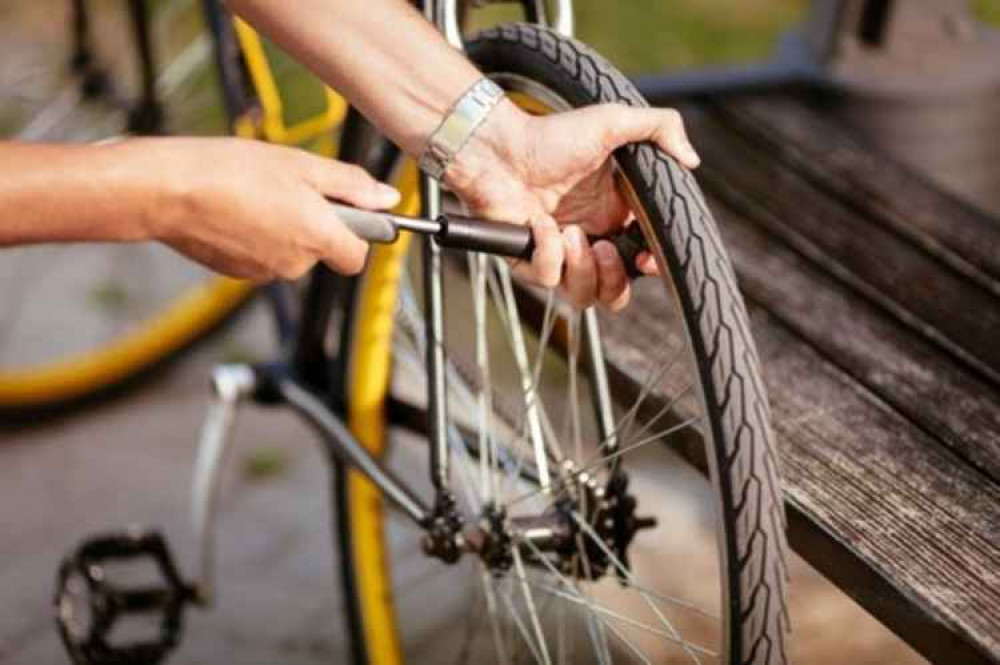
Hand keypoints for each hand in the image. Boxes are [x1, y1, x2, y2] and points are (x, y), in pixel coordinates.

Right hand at [141, 138, 398, 281]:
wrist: (167, 190)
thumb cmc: (229, 171)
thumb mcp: (301, 165)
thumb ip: (350, 184)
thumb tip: (387, 199)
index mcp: (318, 238)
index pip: (356, 256)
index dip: (355, 232)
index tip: (345, 210)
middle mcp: (295, 264)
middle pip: (321, 251)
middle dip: (312, 224)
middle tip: (287, 188)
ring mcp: (264, 272)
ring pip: (288, 253)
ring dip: (281, 228)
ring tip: (254, 195)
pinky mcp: (236, 273)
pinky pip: (259, 256)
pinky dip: (254, 236)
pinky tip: (235, 210)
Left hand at [444, 101, 699, 310]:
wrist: (499, 145)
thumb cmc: (551, 133)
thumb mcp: (613, 121)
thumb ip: (660, 128)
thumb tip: (693, 161)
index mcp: (615, 216)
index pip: (641, 261)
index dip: (650, 269)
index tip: (648, 261)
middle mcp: (589, 239)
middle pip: (614, 292)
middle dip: (616, 282)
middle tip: (605, 248)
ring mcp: (557, 253)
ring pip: (582, 296)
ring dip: (583, 272)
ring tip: (573, 235)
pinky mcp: (527, 259)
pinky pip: (546, 279)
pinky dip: (547, 253)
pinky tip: (540, 223)